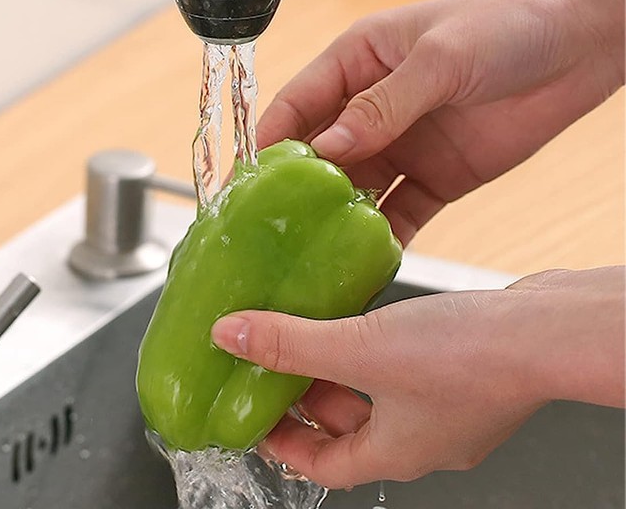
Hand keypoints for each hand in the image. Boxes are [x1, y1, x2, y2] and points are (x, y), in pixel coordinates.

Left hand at [211, 266, 624, 487]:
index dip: (284, 444)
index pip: (324, 465)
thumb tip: (230, 337)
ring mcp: (448, 404)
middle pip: (349, 425)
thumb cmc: (467, 358)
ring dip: (344, 364)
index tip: (254, 417)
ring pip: (379, 390)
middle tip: (277, 359)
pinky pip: (405, 365)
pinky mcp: (466, 370)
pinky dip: (377, 345)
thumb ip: (290, 343)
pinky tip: (365, 312)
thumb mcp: (358, 348)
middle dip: (309, 394)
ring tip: (312, 327)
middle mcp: (424, 437)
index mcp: (396, 452)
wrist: (547, 332)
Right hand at [257, 0, 624, 243]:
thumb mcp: (441, 58)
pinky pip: (400, 212)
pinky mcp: (438, 175)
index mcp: (357, 61)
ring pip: (354, 191)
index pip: (296, 105)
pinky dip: (382, 238)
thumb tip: (327, 148)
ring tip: (307, 259)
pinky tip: (364, 264)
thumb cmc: (508, 22)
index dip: (267, 143)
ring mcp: (404, 144)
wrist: (584, 40)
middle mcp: (370, 106)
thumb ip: (384, 105)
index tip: (242, 184)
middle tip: (267, 235)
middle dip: (294, 193)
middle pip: (318, 157)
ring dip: (333, 223)